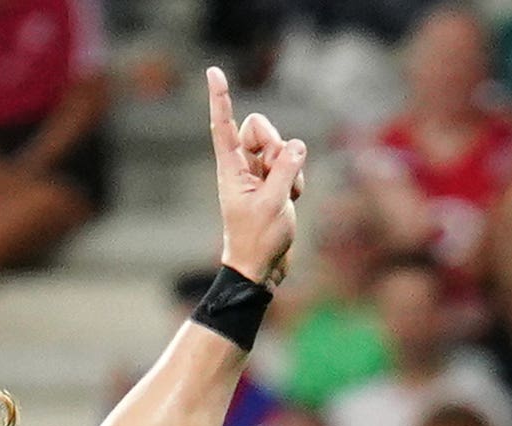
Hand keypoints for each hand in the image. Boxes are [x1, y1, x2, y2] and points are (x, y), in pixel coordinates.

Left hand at [206, 67, 307, 286]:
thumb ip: (286, 169)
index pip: (223, 125)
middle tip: (277, 169)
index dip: (220, 98)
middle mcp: (242, 166)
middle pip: (258, 129)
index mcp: (231, 168)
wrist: (260, 267)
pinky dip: (296, 179)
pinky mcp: (273, 184)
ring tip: (288, 194)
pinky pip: (290, 165)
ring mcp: (258, 175)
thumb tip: (297, 144)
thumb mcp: (275, 203)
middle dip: (274, 142)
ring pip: (279, 147)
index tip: (214, 72)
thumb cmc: (258, 239)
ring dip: (290, 166)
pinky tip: (292, 199)